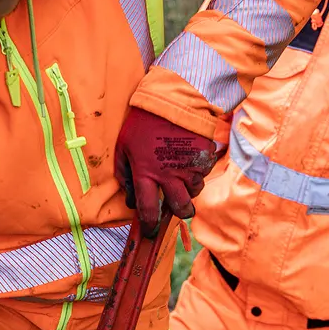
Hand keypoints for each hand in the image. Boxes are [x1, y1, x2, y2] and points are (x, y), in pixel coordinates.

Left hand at [114, 106, 218, 235]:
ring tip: (180, 174)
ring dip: (188, 189)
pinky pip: (203, 174)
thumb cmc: (143, 121)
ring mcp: (190, 168)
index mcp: (147, 174)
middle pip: (181, 209)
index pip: (148, 211)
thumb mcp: (123, 145)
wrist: (173, 99)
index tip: (149, 230)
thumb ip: (124, 173)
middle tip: (176, 207)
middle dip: (179, 213)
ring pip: (194, 192)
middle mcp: (170, 176)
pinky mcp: (205, 159)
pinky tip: (188, 157)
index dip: (149, 225)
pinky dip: (197, 171)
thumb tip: (129, 196)